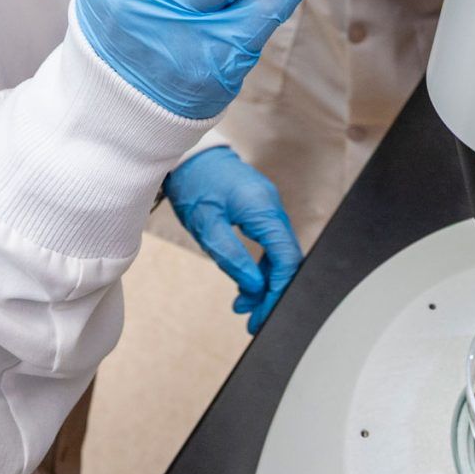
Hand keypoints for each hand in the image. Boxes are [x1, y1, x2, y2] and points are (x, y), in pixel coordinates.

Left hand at [165, 146, 301, 332]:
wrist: (188, 155)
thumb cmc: (195, 183)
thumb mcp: (207, 226)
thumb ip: (232, 257)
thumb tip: (254, 286)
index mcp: (264, 210)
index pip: (286, 259)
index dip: (278, 290)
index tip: (265, 313)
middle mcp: (273, 208)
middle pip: (286, 260)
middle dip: (272, 292)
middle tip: (253, 319)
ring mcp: (269, 209)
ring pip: (278, 255)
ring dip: (264, 282)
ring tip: (243, 306)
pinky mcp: (261, 211)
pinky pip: (269, 245)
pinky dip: (259, 267)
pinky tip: (244, 284)